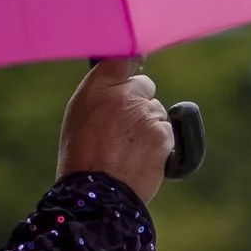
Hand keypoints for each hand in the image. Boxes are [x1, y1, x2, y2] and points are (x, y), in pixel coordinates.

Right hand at [57, 61, 173, 202]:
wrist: (98, 192)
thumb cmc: (83, 156)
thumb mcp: (80, 115)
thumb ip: (103, 93)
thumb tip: (123, 82)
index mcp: (97, 87)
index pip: (122, 58)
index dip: (131, 62)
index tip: (135, 65)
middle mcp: (123, 94)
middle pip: (144, 86)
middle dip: (140, 101)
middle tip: (125, 127)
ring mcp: (146, 113)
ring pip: (158, 111)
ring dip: (151, 125)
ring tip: (129, 148)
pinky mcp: (163, 133)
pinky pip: (169, 131)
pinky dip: (161, 143)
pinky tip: (142, 157)